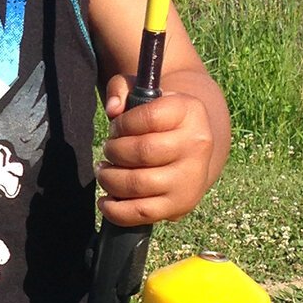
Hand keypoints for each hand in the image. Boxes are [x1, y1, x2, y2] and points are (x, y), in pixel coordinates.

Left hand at [96, 75, 216, 226]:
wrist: (192, 145)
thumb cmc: (160, 117)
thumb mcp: (145, 93)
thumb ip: (122, 89)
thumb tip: (112, 108)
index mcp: (190, 111)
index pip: (149, 117)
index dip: (122, 124)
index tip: (116, 128)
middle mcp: (197, 145)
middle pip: (143, 152)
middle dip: (114, 152)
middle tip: (109, 151)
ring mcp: (191, 178)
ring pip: (139, 184)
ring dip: (110, 179)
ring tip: (105, 172)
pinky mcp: (181, 205)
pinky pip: (143, 213)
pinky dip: (117, 210)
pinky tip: (107, 200)